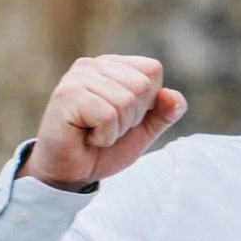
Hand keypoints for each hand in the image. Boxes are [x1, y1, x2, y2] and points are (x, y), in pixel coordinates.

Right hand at [17, 55, 186, 190]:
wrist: (69, 175)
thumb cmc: (101, 149)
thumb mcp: (141, 131)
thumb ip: (163, 113)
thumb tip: (173, 97)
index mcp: (112, 66)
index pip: (152, 71)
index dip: (147, 104)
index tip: (121, 119)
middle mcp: (93, 65)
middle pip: (142, 86)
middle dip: (131, 118)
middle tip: (105, 129)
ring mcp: (77, 77)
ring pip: (125, 101)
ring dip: (116, 129)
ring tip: (94, 133)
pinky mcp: (66, 95)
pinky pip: (107, 115)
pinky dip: (104, 136)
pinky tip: (85, 137)